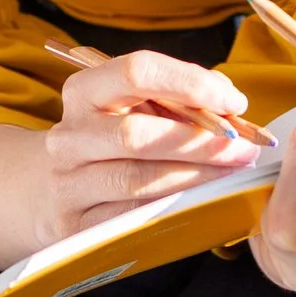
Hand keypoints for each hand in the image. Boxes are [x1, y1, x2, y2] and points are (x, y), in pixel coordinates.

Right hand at [35, 50, 263, 242]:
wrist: (52, 189)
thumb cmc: (114, 139)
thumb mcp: (138, 106)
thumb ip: (182, 96)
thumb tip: (229, 103)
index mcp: (85, 91)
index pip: (136, 71)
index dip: (190, 83)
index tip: (234, 102)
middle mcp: (70, 134)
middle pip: (136, 133)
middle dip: (199, 141)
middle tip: (243, 149)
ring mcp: (68, 182)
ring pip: (137, 179)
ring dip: (194, 176)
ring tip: (231, 173)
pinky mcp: (75, 225)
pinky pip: (131, 217)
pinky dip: (173, 206)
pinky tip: (202, 200)